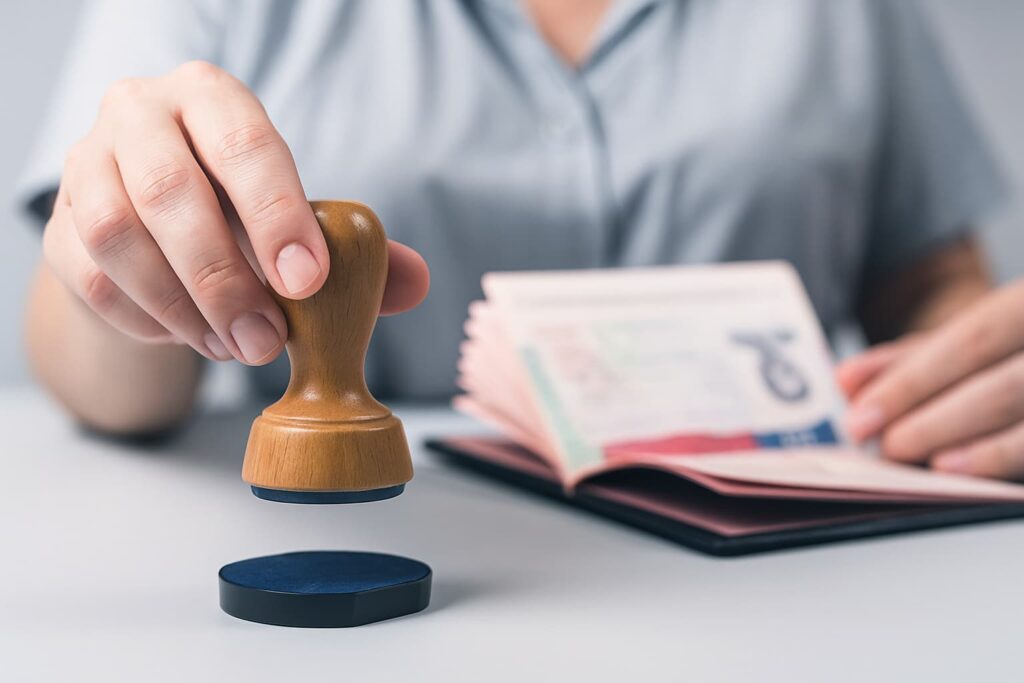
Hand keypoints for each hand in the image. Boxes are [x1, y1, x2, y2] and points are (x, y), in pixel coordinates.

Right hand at [44, 61, 428, 364]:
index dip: (277, 212)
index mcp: (211, 97)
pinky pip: (91, 279)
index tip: (308, 280)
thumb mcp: (297, 219)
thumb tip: (417, 282)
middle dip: (225, 278)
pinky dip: (146, 320)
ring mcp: (87, 166)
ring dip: (184, 307)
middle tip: (269, 342)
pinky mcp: (57, 225)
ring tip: (237, 350)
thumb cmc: (241, 213)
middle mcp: (140, 115)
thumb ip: (357, 251)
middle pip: (170, 190)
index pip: (244, 143)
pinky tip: (194, 339)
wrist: (160, 228)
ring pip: (118, 236)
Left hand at [837, 281, 1023, 479]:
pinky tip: (985, 481)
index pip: (974, 337)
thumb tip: (847, 383)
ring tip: (937, 468)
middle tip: (890, 447)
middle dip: (941, 418)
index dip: (913, 380)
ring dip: (987, 450)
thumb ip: (911, 359)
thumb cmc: (1008, 349)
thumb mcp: (970, 340)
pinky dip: (1012, 461)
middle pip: (1007, 384)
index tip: (860, 417)